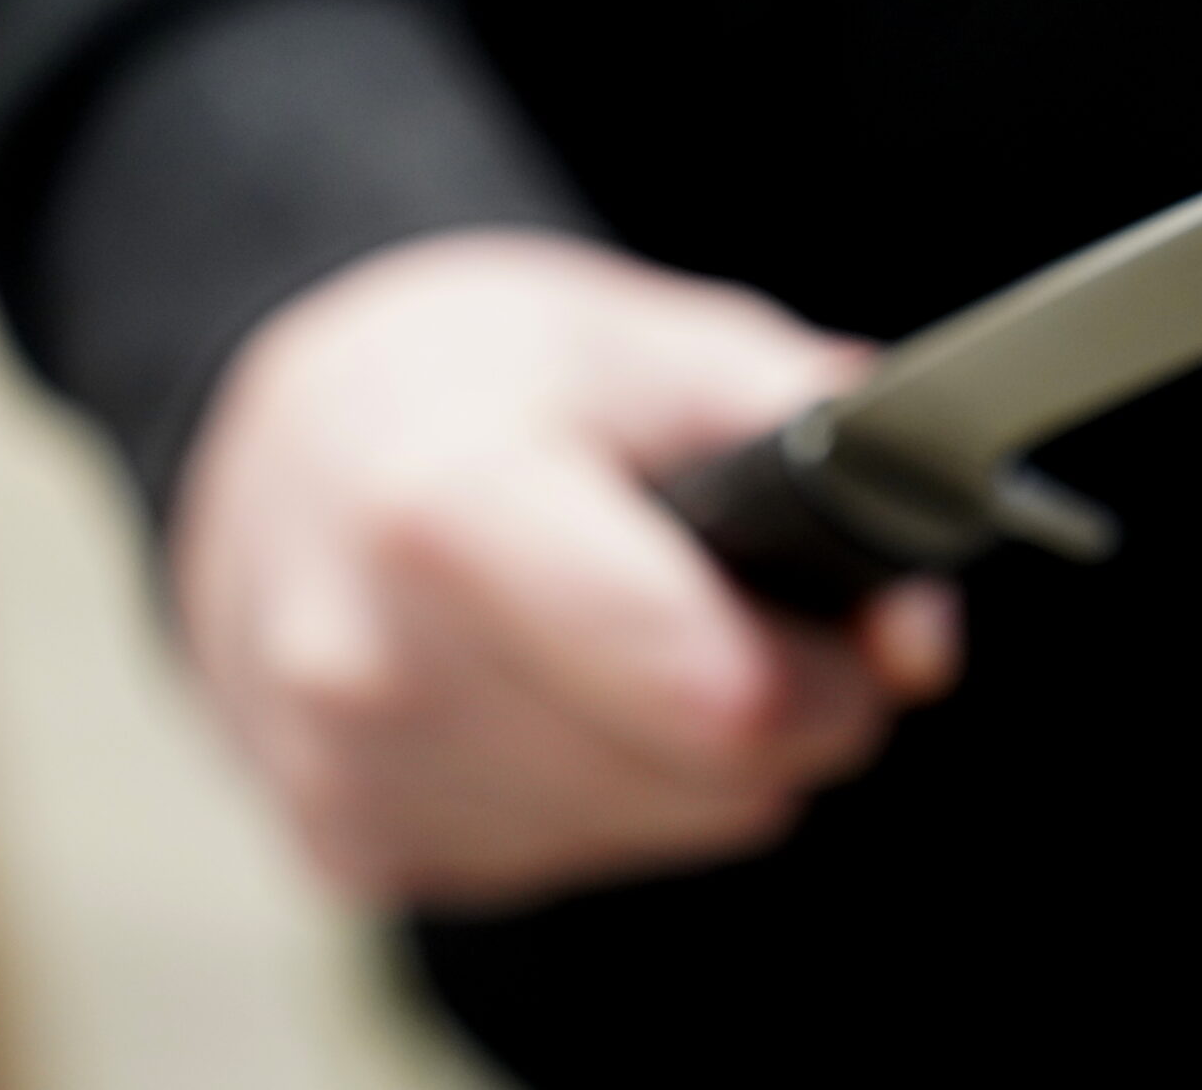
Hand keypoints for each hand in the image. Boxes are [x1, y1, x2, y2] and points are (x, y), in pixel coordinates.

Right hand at [170, 231, 960, 904]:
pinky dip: (605, 789)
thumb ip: (823, 454)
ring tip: (630, 625)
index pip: (706, 689)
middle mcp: (371, 664)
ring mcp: (350, 773)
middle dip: (781, 705)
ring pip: (658, 830)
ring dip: (694, 752)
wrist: (282, 436)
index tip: (850, 627)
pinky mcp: (348, 846)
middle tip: (745, 606)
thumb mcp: (658, 341)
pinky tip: (553, 685)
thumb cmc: (474, 372)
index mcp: (445, 509)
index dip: (823, 671)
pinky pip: (570, 860)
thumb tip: (919, 635)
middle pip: (707, 776)